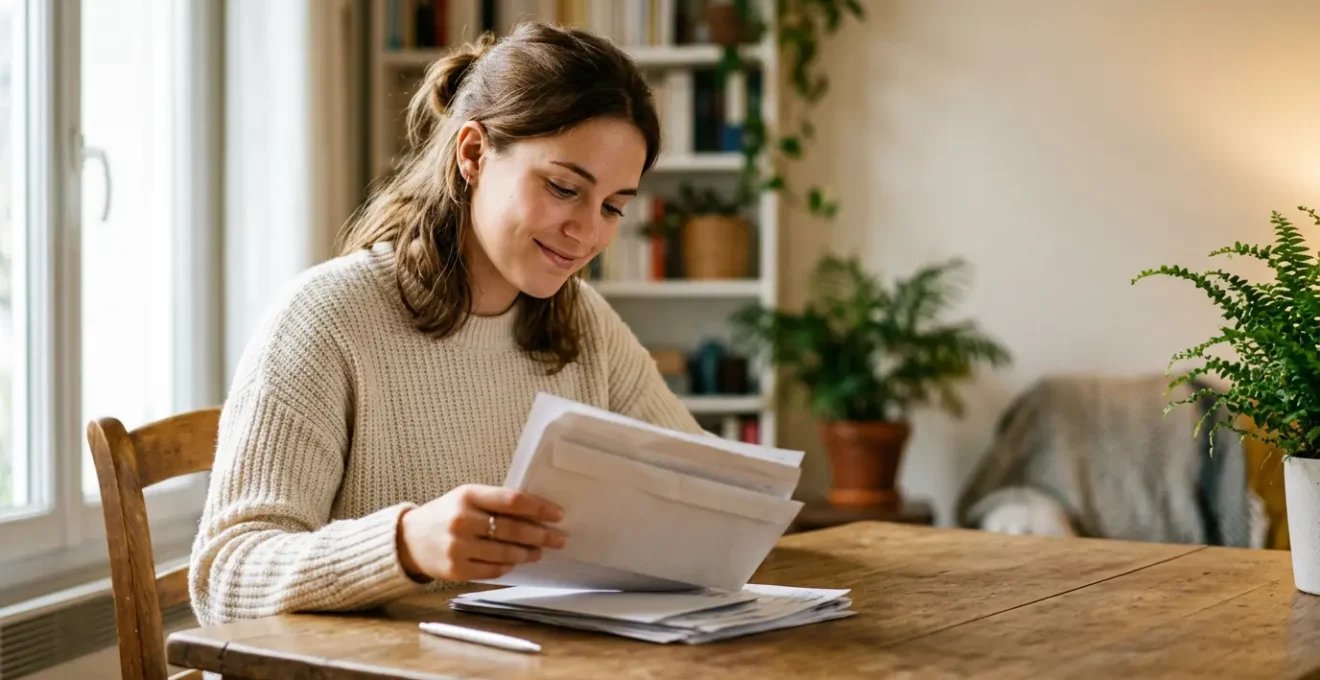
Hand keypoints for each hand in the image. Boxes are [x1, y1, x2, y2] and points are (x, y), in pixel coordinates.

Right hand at [396, 484, 567, 582]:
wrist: (409, 539)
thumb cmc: (446, 514)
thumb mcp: (466, 498)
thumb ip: (495, 502)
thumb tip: (536, 514)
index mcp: (468, 495)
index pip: (512, 500)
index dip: (539, 508)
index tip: (557, 514)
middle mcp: (462, 520)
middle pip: (512, 529)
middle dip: (541, 535)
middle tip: (559, 538)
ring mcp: (458, 547)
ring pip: (505, 552)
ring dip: (528, 553)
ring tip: (540, 551)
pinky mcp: (456, 570)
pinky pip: (492, 570)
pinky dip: (508, 566)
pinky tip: (516, 561)